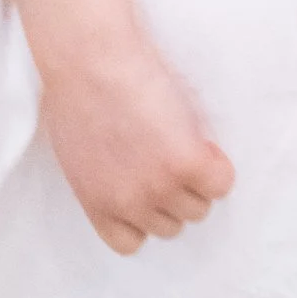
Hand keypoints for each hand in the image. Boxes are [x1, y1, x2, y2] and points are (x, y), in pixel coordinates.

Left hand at [40, 36, 235, 255]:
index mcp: (96, 203)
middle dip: (170, 194)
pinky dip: (218, 165)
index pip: (128, 242)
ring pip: (198, 208)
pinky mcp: (188, 162)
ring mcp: (161, 186)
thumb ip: (103, 179)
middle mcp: (130, 204)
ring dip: (196, 180)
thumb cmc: (74, 87)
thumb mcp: (77, 150)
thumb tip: (125, 180)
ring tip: (179, 140)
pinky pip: (222, 182)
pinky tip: (201, 140)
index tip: (145, 188)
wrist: (87, 56)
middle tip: (164, 153)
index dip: (142, 214)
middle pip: (170, 225)